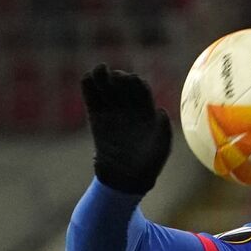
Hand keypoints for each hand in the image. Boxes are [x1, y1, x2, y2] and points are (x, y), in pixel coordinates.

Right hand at [80, 64, 172, 194]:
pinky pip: (93, 100)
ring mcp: (113, 112)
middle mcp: (129, 108)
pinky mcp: (97, 119)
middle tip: (112, 74)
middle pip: (123, 85)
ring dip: (102, 78)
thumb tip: (161, 111)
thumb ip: (163, 130)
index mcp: (146, 111)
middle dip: (118, 77)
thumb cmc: (149, 164)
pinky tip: (87, 78)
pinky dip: (89, 89)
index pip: (141, 89)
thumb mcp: (161, 148)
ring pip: (107, 89)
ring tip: (98, 71)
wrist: (125, 179)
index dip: (135, 82)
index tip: (130, 79)